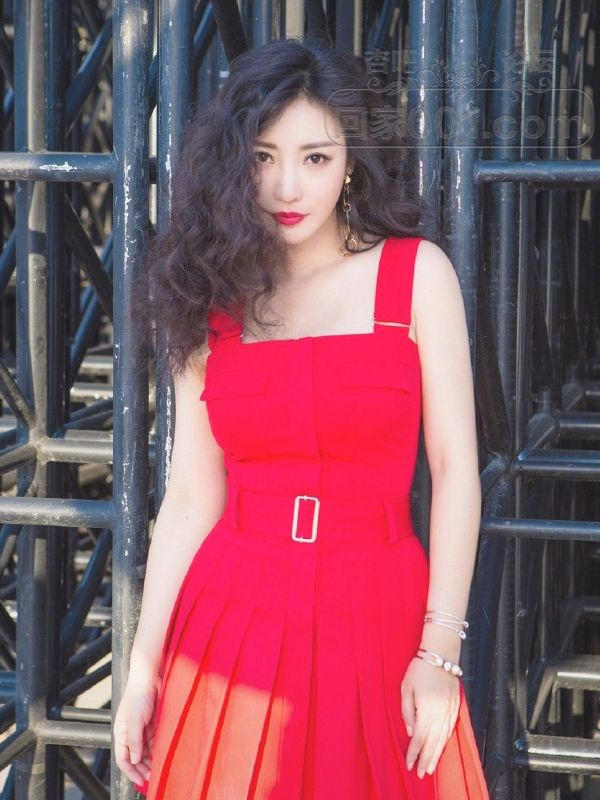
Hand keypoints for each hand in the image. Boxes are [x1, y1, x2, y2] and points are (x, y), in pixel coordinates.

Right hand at [114, 672, 160, 785]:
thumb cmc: (139, 694)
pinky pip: (154, 741)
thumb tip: (134, 760)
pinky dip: (157, 750)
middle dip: (141, 768)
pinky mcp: (152, 724)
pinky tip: (163, 756)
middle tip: (152, 778)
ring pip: (145, 751)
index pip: (123, 758)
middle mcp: (131, 732)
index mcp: (122, 732)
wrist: (150, 676)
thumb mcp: (136, 720)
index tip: (139, 780)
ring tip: (158, 770)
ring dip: (150, 761)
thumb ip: (135, 741)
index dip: (130, 771)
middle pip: (134, 756)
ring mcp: (142, 728)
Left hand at [400, 656, 459, 778]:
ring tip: (431, 767)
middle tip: (421, 774)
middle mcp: (440, 712)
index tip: (409, 765)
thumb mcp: (406, 687)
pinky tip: (442, 748)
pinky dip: (445, 741)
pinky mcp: (456, 706)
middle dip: (426, 759)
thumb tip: (411, 731)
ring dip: (437, 754)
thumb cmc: (420, 669)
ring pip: (443, 738)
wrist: (441, 654)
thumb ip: (407, 711)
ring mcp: (450, 710)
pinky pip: (450, 728)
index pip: (419, 737)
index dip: (414, 752)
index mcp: (426, 709)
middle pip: (433, 742)